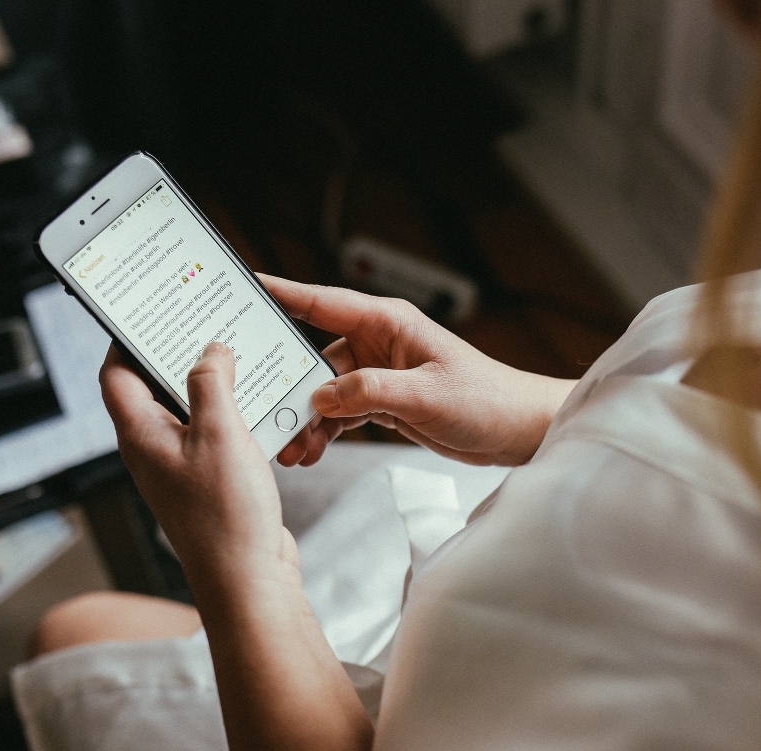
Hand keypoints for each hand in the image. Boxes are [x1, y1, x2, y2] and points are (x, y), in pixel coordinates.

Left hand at [98, 342, 290, 588]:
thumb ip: (211, 383)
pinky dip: (235, 417)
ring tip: (240, 360)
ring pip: (191, 411)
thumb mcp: (220, 432)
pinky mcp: (209, 481)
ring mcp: (181, 467)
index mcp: (140, 434)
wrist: (248, 579)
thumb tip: (210, 351)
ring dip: (215, 387)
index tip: (148, 311)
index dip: (126, 338)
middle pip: (155, 387)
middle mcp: (154, 449)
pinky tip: (262, 407)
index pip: (116, 374)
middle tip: (204, 324)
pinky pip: (217, 436)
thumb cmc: (225, 515)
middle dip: (179, 355)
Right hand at [262, 275, 576, 467]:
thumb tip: (322, 396)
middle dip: (289, 386)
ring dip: (306, 419)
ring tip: (292, 448)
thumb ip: (370, 392)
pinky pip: (340, 413)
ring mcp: (379, 373)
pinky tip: (312, 451)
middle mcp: (378, 343)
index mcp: (388, 323)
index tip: (243, 290)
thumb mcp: (425, 395)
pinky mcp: (384, 402)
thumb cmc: (486, 399)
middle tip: (264, 411)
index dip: (280, 295)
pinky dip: (325, 432)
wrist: (518, 430)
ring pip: (324, 391)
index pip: (321, 302)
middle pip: (314, 357)